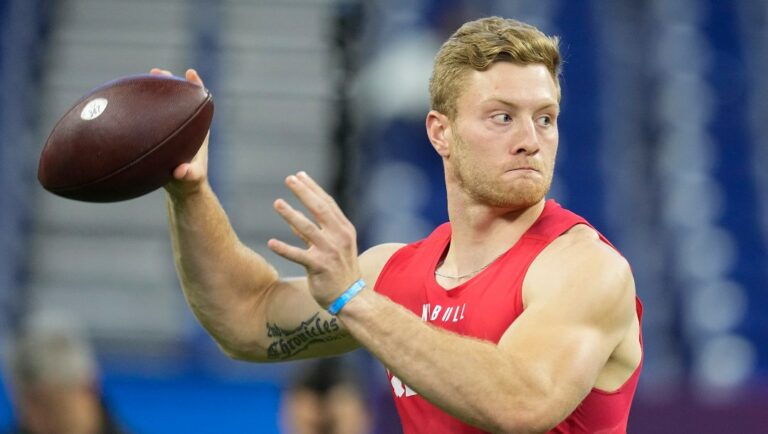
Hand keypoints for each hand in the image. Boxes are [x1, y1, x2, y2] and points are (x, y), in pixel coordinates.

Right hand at [150, 68, 209, 197]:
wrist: (182, 190)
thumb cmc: (189, 183)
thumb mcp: (190, 179)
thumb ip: (188, 175)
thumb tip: (180, 171)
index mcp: (198, 130)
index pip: (200, 103)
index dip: (196, 86)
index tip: (190, 73)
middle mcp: (186, 126)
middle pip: (180, 98)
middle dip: (170, 83)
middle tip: (157, 71)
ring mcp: (172, 129)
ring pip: (164, 106)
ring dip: (154, 91)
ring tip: (142, 78)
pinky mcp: (159, 136)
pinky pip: (150, 118)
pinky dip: (140, 110)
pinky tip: (122, 105)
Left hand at [267, 172, 360, 308]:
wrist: (351, 297)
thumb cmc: (340, 271)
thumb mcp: (333, 247)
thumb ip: (315, 233)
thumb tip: (294, 221)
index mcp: (344, 229)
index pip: (327, 203)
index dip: (313, 188)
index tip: (299, 175)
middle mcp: (338, 237)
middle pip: (319, 209)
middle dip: (304, 192)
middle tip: (289, 179)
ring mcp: (330, 252)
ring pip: (307, 229)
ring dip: (291, 215)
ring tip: (277, 203)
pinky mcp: (320, 267)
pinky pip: (299, 255)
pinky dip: (284, 249)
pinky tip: (271, 243)